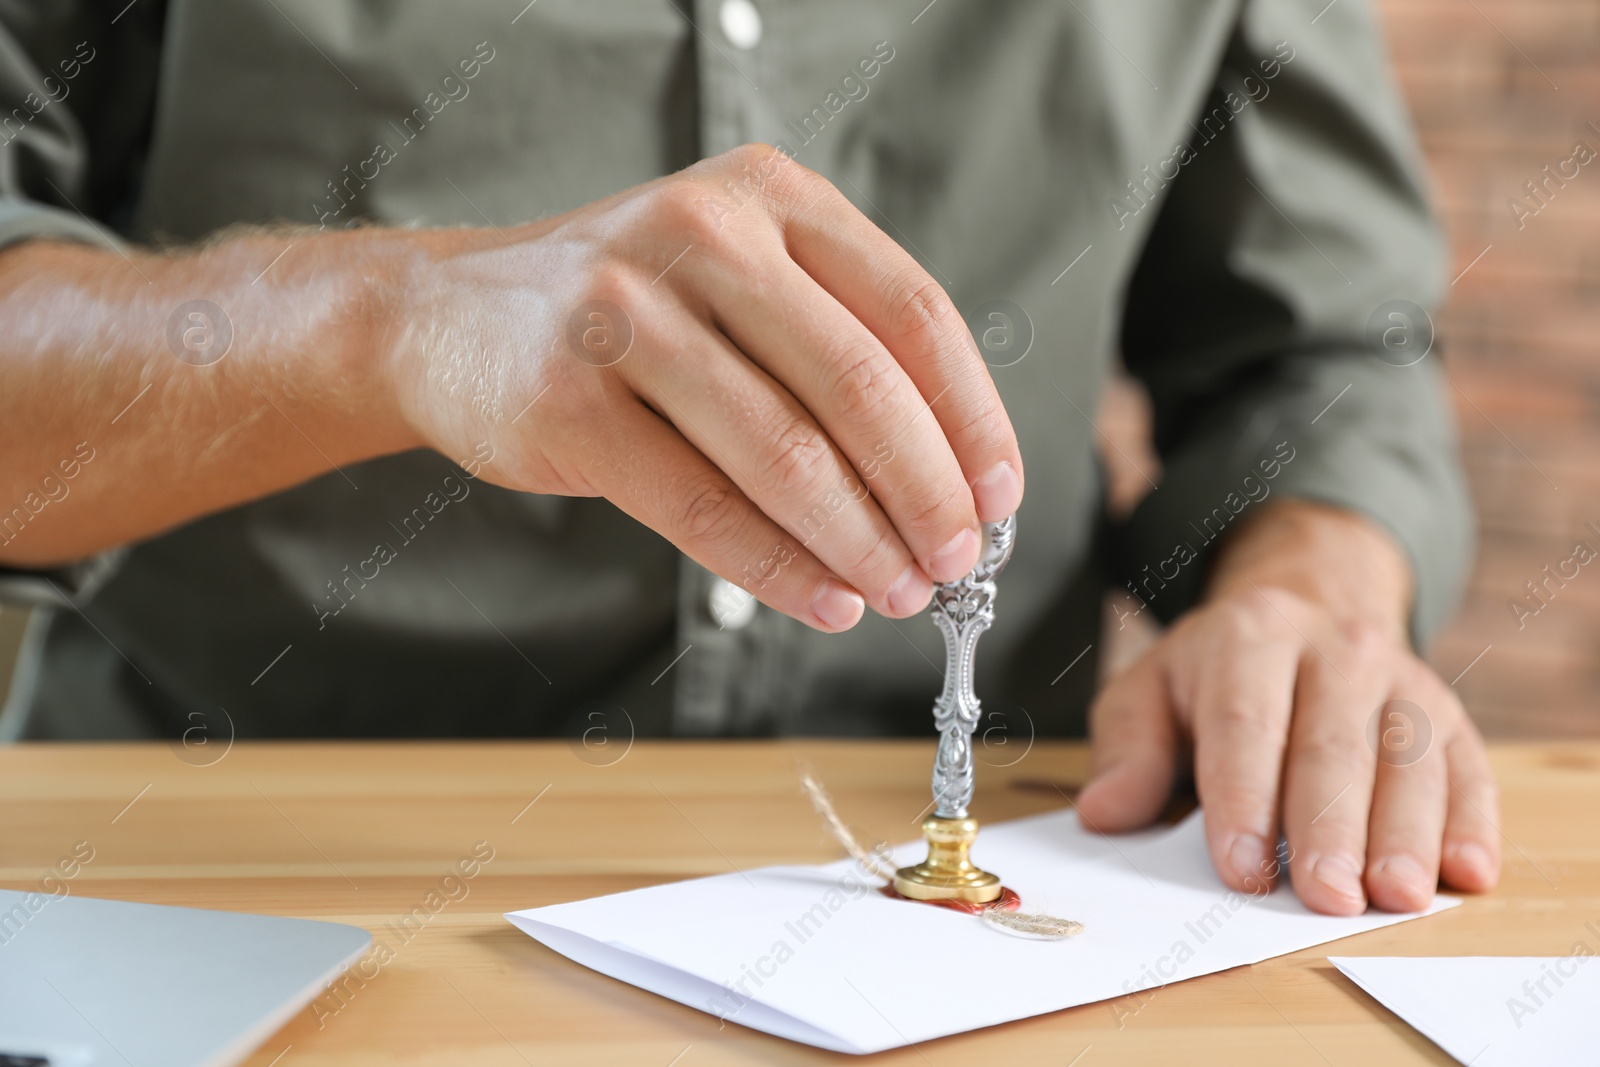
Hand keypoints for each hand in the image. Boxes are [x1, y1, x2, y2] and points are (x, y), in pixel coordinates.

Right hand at [388, 144, 1022, 631]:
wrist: (445, 317)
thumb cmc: (620, 310)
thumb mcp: (733, 277)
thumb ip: (832, 344)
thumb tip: (947, 479)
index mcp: (769, 197)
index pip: (913, 311)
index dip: (971, 417)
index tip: (999, 495)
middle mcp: (703, 236)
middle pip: (861, 385)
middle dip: (927, 493)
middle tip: (957, 562)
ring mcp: (626, 314)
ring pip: (786, 454)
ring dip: (861, 543)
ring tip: (898, 593)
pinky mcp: (569, 401)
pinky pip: (702, 506)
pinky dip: (777, 568)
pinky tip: (822, 600)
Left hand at [1076, 502, 1499, 914]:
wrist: (1308, 600)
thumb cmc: (1216, 672)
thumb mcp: (1150, 689)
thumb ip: (1128, 751)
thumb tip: (1104, 813)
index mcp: (1250, 636)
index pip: (1245, 722)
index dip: (1243, 797)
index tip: (1240, 867)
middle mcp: (1335, 648)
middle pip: (1333, 745)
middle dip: (1330, 827)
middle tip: (1326, 897)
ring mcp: (1400, 677)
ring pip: (1409, 759)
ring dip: (1405, 833)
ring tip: (1395, 896)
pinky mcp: (1449, 712)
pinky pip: (1466, 767)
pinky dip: (1470, 822)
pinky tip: (1465, 871)